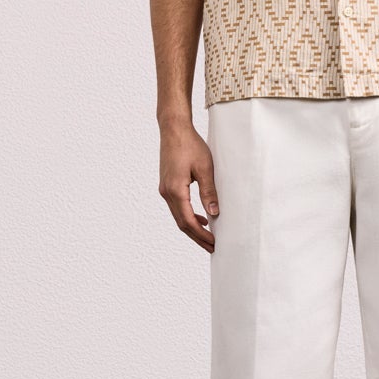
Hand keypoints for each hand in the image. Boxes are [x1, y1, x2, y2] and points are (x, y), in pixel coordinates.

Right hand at [158, 118, 217, 251]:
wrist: (173, 130)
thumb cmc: (190, 145)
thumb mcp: (205, 168)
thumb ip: (209, 192)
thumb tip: (214, 213)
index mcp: (175, 190)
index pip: (188, 221)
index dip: (201, 234)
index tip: (214, 243)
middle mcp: (166, 193)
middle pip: (181, 223)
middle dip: (197, 237)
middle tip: (212, 248)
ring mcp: (165, 189)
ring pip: (178, 216)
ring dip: (193, 228)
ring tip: (208, 238)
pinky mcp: (167, 185)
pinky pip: (177, 207)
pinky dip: (188, 216)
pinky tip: (200, 218)